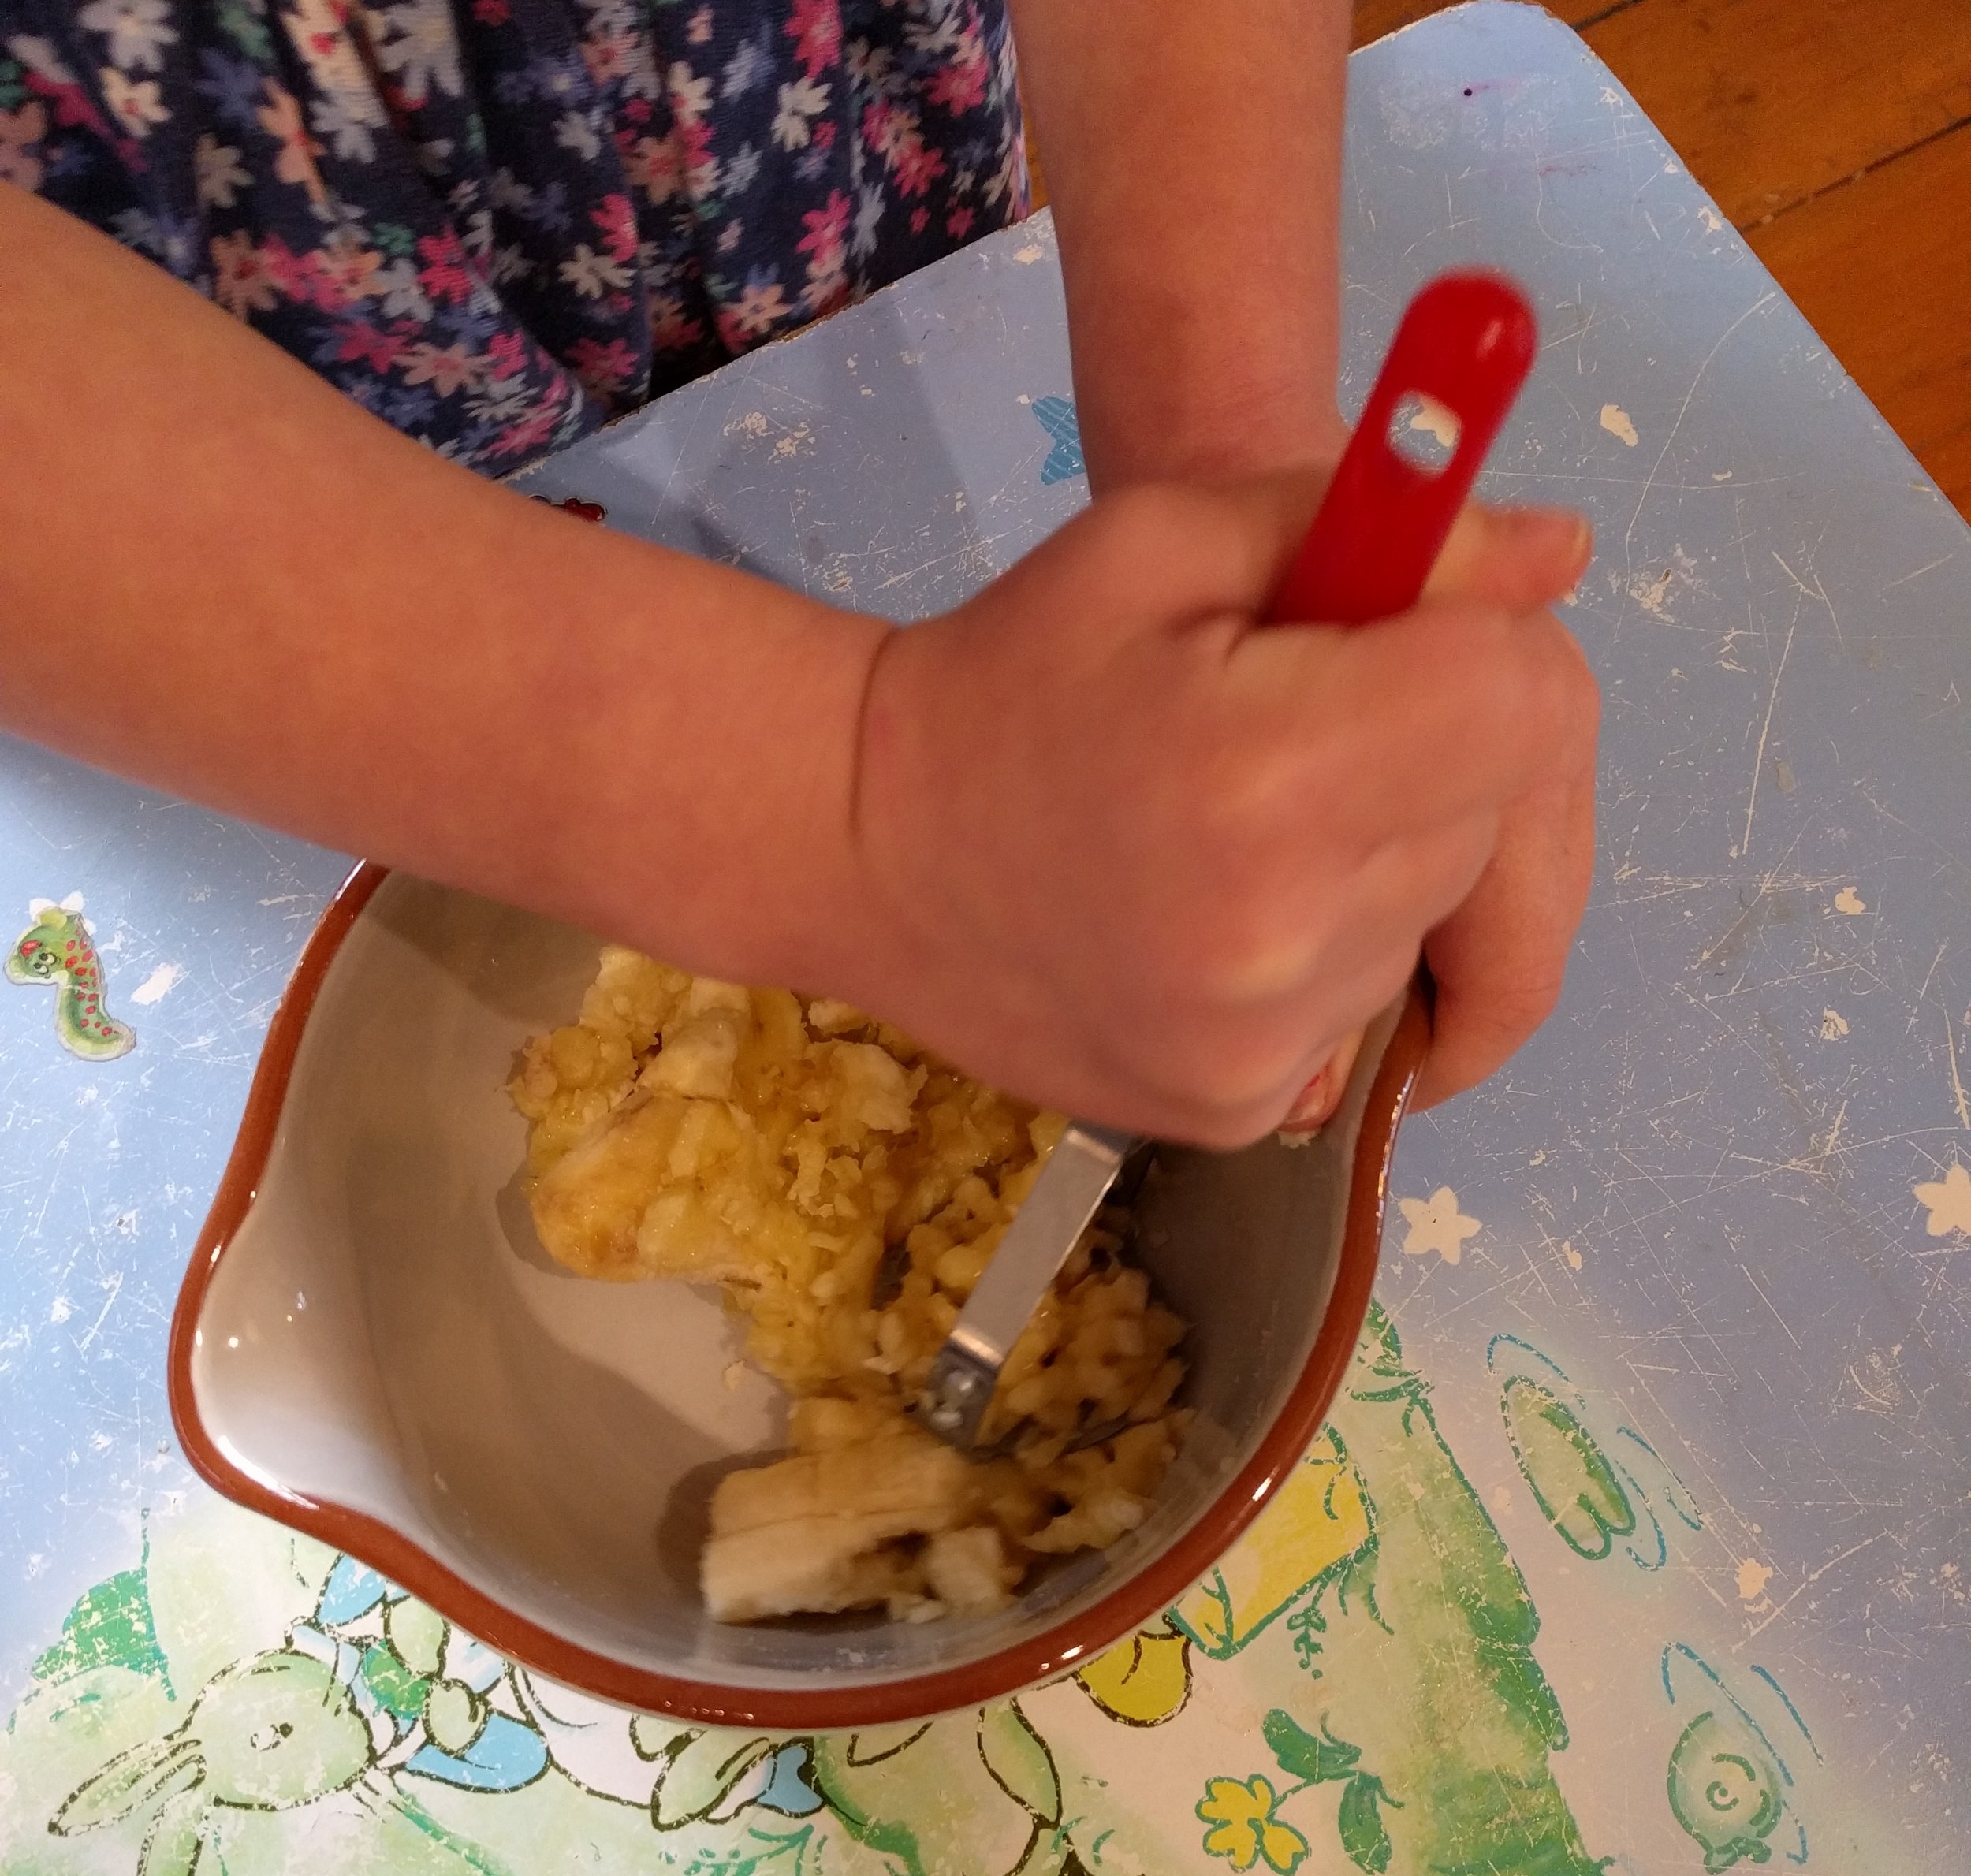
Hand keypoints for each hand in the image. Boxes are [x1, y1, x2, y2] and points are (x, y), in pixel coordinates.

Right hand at [842, 473, 1596, 1146]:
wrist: (864, 850)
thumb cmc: (1014, 672)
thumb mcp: (1168, 541)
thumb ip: (1376, 526)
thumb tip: (1563, 553)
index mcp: (1270, 769)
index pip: (1530, 706)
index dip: (1491, 652)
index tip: (1400, 642)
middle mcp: (1285, 935)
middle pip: (1493, 819)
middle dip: (1429, 756)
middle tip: (1290, 730)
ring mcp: (1266, 1048)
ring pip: (1435, 923)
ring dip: (1379, 861)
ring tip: (1234, 829)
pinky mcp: (1244, 1112)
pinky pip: (1370, 1007)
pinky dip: (1329, 952)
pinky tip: (1218, 913)